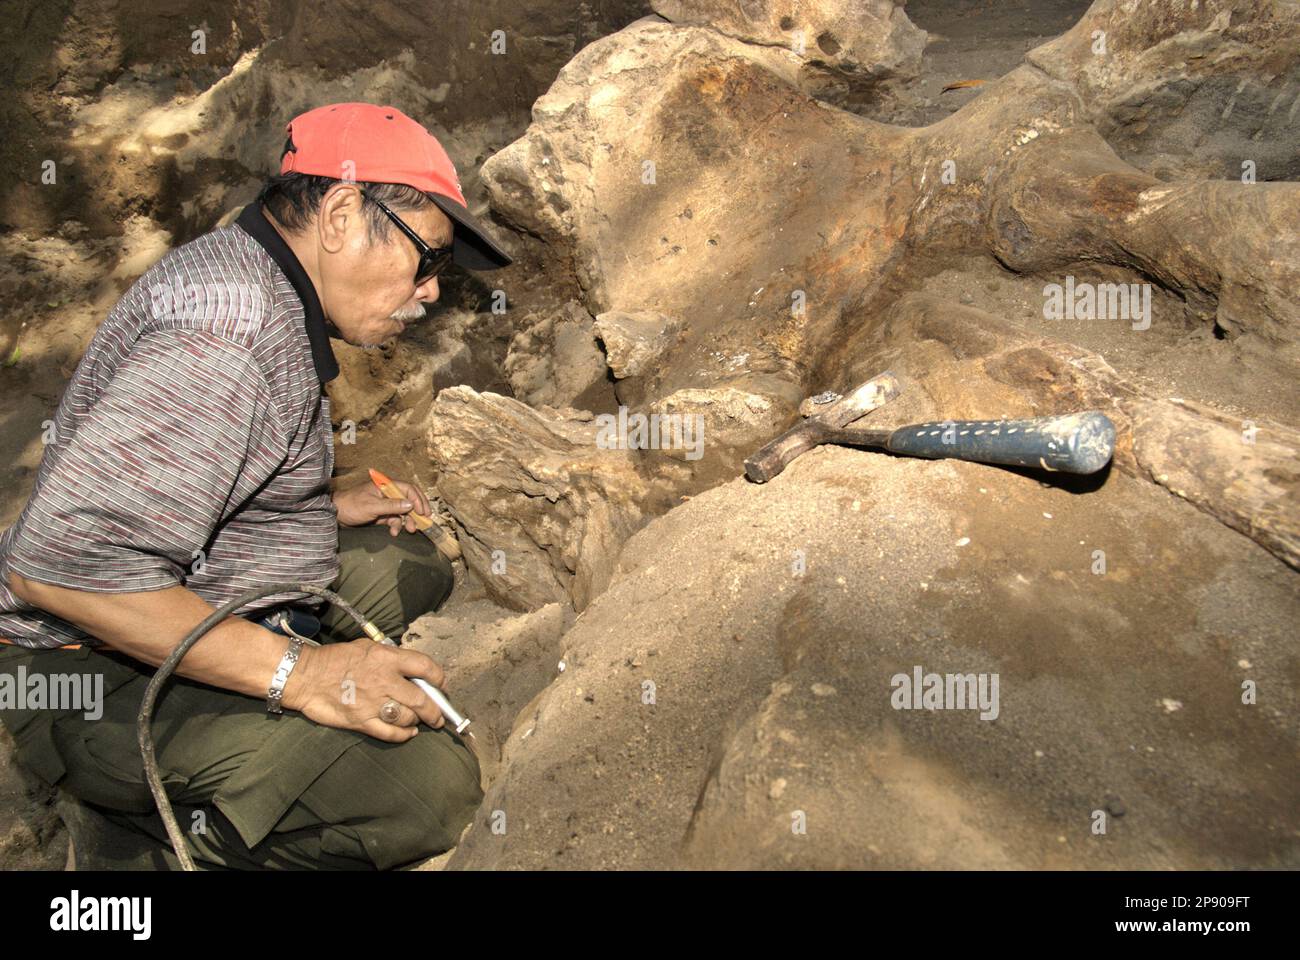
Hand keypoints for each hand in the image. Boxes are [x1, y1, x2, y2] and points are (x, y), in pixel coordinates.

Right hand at [283, 638, 447, 742]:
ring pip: (408, 718)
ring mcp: (373, 703)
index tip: (440, 685)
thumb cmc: (335, 659)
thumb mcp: (367, 647)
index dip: (439, 678)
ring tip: (417, 721)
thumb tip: (412, 669)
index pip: (426, 667)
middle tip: (438, 716)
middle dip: (435, 711)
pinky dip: (404, 735)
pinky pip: (390, 733)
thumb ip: (391, 658)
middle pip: (423, 700)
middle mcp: (385, 681)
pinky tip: (408, 733)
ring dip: (417, 721)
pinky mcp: (361, 721)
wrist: (305, 675)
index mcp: (387, 658)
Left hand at [333, 476, 430, 535]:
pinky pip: (394, 519)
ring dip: (407, 521)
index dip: (418, 500)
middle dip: (416, 512)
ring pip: (403, 511)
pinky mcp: (382, 514)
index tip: (422, 512)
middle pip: (409, 500)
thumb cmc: (352, 506)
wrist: (336, 514)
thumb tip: (411, 505)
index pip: (408, 489)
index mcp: (386, 486)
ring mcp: (386, 504)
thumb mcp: (372, 506)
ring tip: (410, 530)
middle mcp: (388, 493)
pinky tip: (394, 532)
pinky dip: (396, 526)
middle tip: (423, 522)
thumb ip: (392, 505)